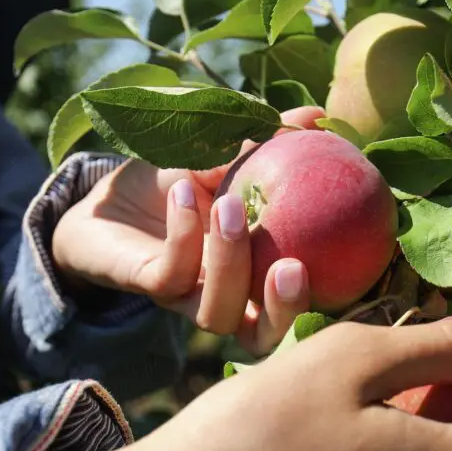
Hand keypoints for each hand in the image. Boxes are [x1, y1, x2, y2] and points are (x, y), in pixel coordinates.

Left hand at [51, 106, 325, 353]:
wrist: (104, 199)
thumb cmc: (173, 183)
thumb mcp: (223, 155)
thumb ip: (269, 142)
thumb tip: (318, 115)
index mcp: (255, 277)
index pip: (297, 304)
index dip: (325, 295)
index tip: (347, 254)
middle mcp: (224, 297)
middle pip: (263, 335)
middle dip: (282, 309)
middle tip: (293, 266)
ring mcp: (185, 297)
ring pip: (216, 314)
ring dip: (228, 262)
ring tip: (228, 205)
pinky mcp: (146, 286)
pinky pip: (170, 273)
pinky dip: (184, 232)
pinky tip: (186, 192)